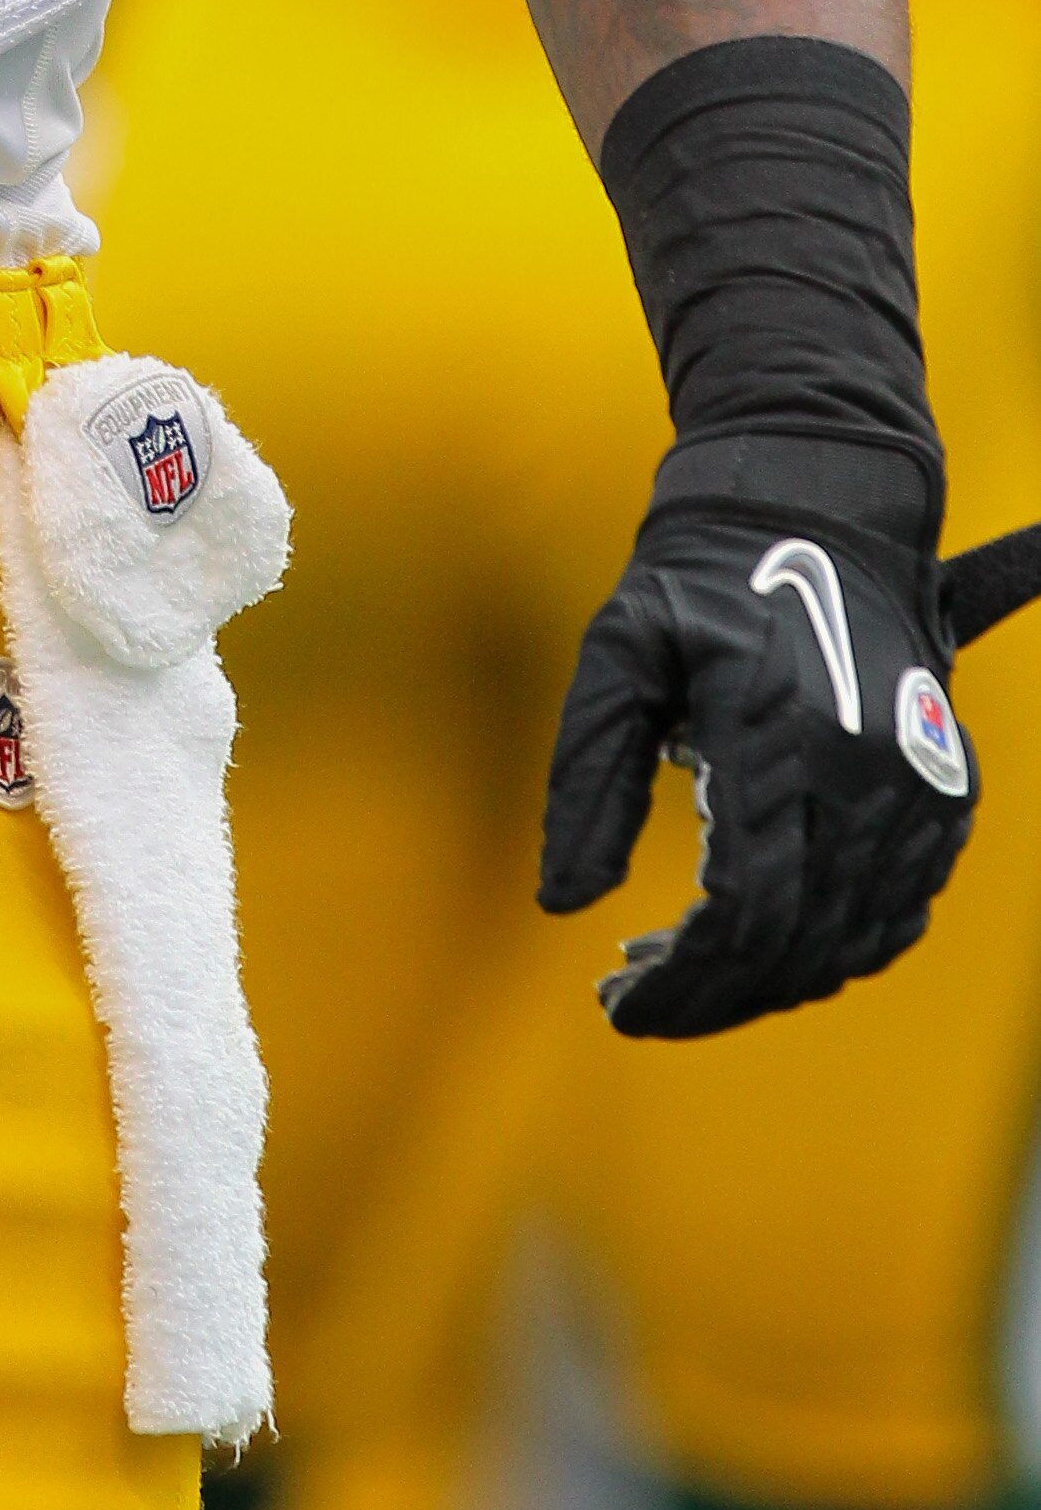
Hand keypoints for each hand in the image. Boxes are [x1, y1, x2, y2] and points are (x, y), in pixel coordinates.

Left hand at [537, 478, 991, 1033]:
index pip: (743, 912)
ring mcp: (921, 789)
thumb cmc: (702, 577)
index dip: (680, 981)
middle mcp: (871, 772)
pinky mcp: (946, 794)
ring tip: (673, 971)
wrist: (819, 506)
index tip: (613, 1003)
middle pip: (794, 945)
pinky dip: (826, 951)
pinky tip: (755, 946)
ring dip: (760, 983)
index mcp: (786, 733)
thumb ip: (588, 778)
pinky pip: (895, 915)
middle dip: (708, 997)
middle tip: (630, 999)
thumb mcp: (620, 652)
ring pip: (847, 944)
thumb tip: (563, 903)